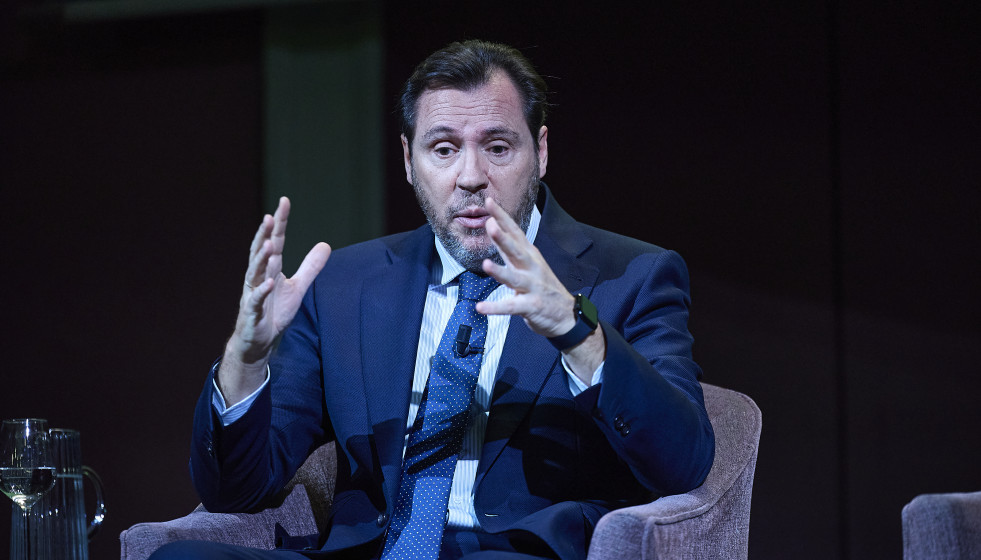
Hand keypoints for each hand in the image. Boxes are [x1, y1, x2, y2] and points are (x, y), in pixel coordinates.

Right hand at [219, 197, 330, 403]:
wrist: (258, 341)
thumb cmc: (274, 311)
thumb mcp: (298, 287)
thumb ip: (310, 267)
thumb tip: (326, 244)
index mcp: (270, 269)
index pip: (275, 241)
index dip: (279, 223)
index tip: (284, 201)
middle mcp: (259, 277)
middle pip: (262, 252)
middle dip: (264, 234)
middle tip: (269, 217)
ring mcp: (254, 294)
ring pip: (254, 273)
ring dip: (261, 258)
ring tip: (269, 244)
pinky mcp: (252, 313)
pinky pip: (255, 300)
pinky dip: (261, 292)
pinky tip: (267, 283)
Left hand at [477, 198, 603, 380]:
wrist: (567, 316)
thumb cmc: (543, 287)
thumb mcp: (528, 264)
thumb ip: (509, 249)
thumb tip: (493, 226)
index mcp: (530, 256)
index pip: (515, 232)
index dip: (502, 217)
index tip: (489, 201)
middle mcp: (532, 268)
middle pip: (517, 251)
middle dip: (504, 238)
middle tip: (490, 224)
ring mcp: (533, 287)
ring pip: (515, 278)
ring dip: (500, 271)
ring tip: (486, 265)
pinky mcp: (532, 306)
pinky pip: (512, 307)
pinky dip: (496, 307)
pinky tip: (480, 307)